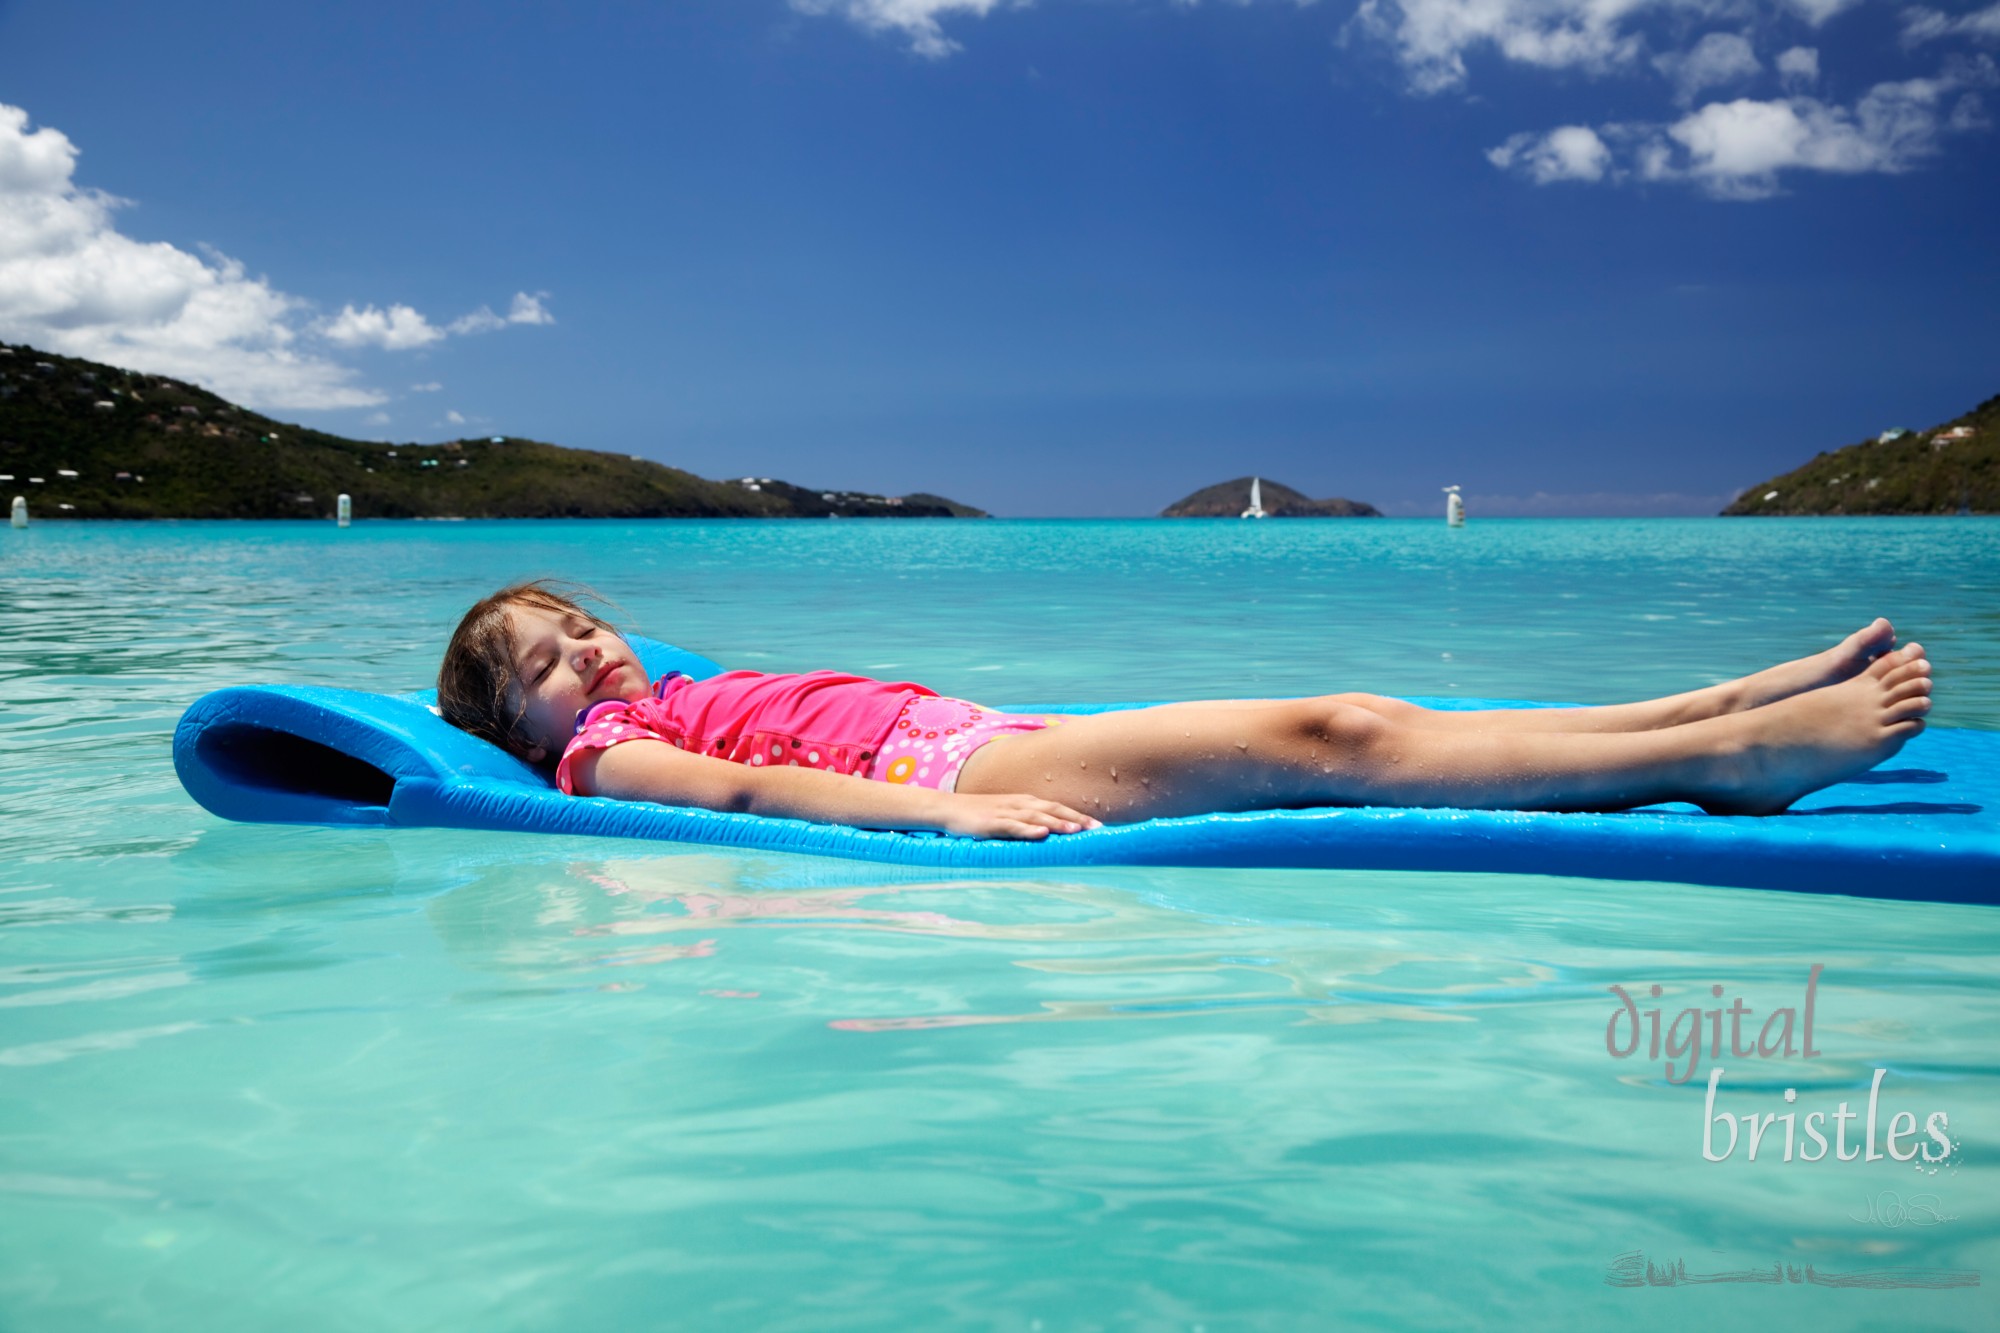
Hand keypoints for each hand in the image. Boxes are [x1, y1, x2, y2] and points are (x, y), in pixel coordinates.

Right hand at [938, 792, 1102, 839]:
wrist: (948, 809)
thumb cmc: (980, 814)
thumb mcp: (1007, 815)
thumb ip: (1027, 821)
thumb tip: (1049, 832)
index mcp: (1026, 802)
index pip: (1058, 808)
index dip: (1078, 816)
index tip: (1099, 826)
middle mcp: (1020, 804)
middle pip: (1054, 809)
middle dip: (1077, 819)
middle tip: (1098, 829)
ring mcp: (1006, 812)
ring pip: (1038, 816)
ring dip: (1058, 822)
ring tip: (1077, 830)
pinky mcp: (992, 822)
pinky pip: (1014, 826)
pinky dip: (1029, 829)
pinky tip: (1042, 833)